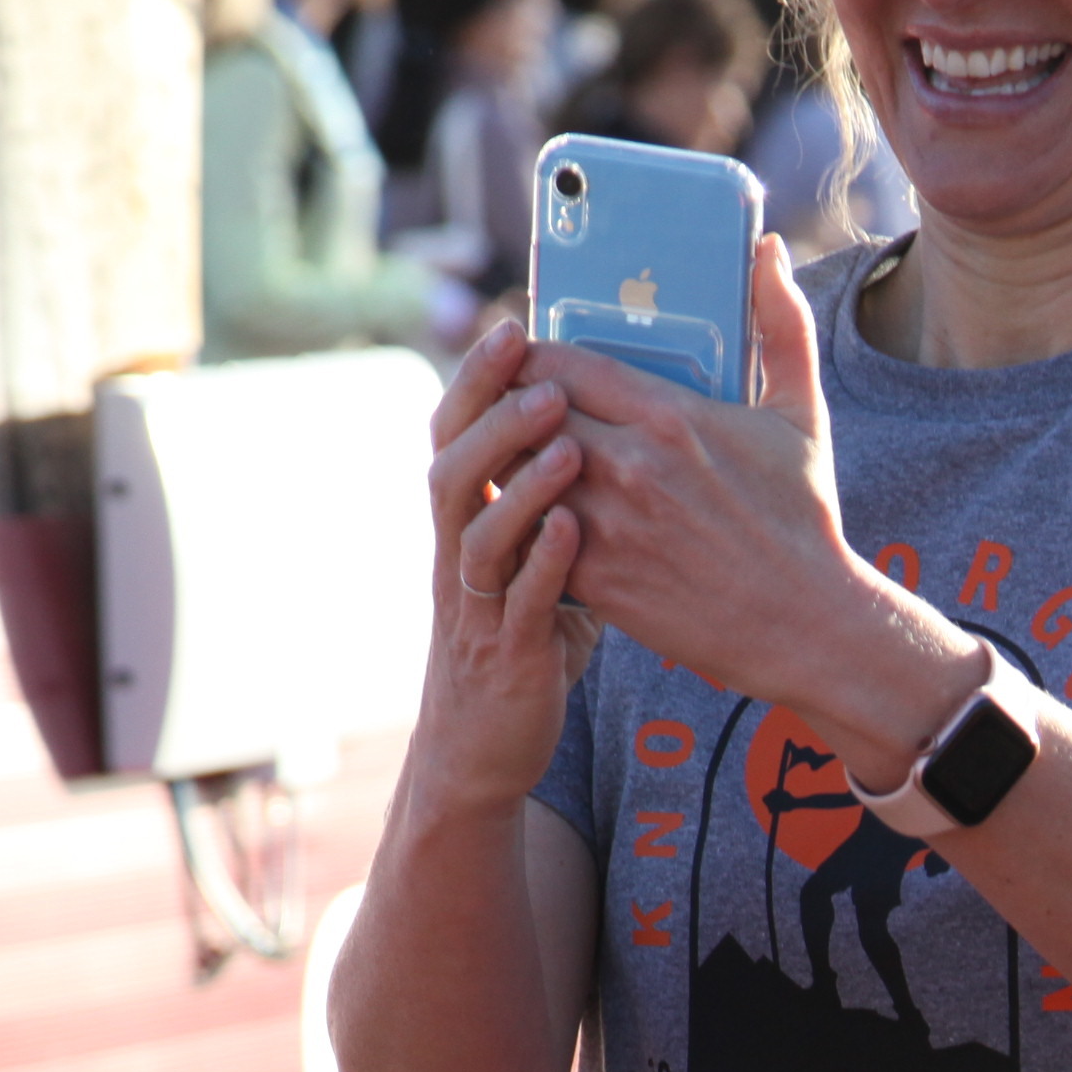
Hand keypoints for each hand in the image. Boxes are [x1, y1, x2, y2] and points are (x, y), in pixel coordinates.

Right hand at [418, 318, 599, 812]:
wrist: (488, 746)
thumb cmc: (523, 644)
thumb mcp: (537, 564)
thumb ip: (566, 506)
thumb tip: (619, 441)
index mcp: (468, 523)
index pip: (458, 433)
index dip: (479, 380)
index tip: (515, 326)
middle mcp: (460, 555)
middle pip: (452, 464)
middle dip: (489, 409)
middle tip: (534, 363)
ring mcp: (478, 606)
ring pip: (476, 528)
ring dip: (517, 478)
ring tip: (566, 437)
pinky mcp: (506, 655)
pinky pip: (516, 602)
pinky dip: (541, 563)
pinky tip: (572, 529)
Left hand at [519, 236, 875, 703]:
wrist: (803, 624)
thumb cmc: (803, 518)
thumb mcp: (801, 414)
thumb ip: (782, 325)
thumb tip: (770, 250)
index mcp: (669, 417)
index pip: (561, 363)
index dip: (528, 355)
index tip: (521, 354)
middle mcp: (628, 467)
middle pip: (527, 413)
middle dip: (510, 404)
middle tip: (505, 402)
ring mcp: (606, 527)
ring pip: (518, 474)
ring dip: (508, 463)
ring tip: (507, 455)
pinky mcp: (596, 580)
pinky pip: (531, 536)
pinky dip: (522, 521)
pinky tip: (525, 514)